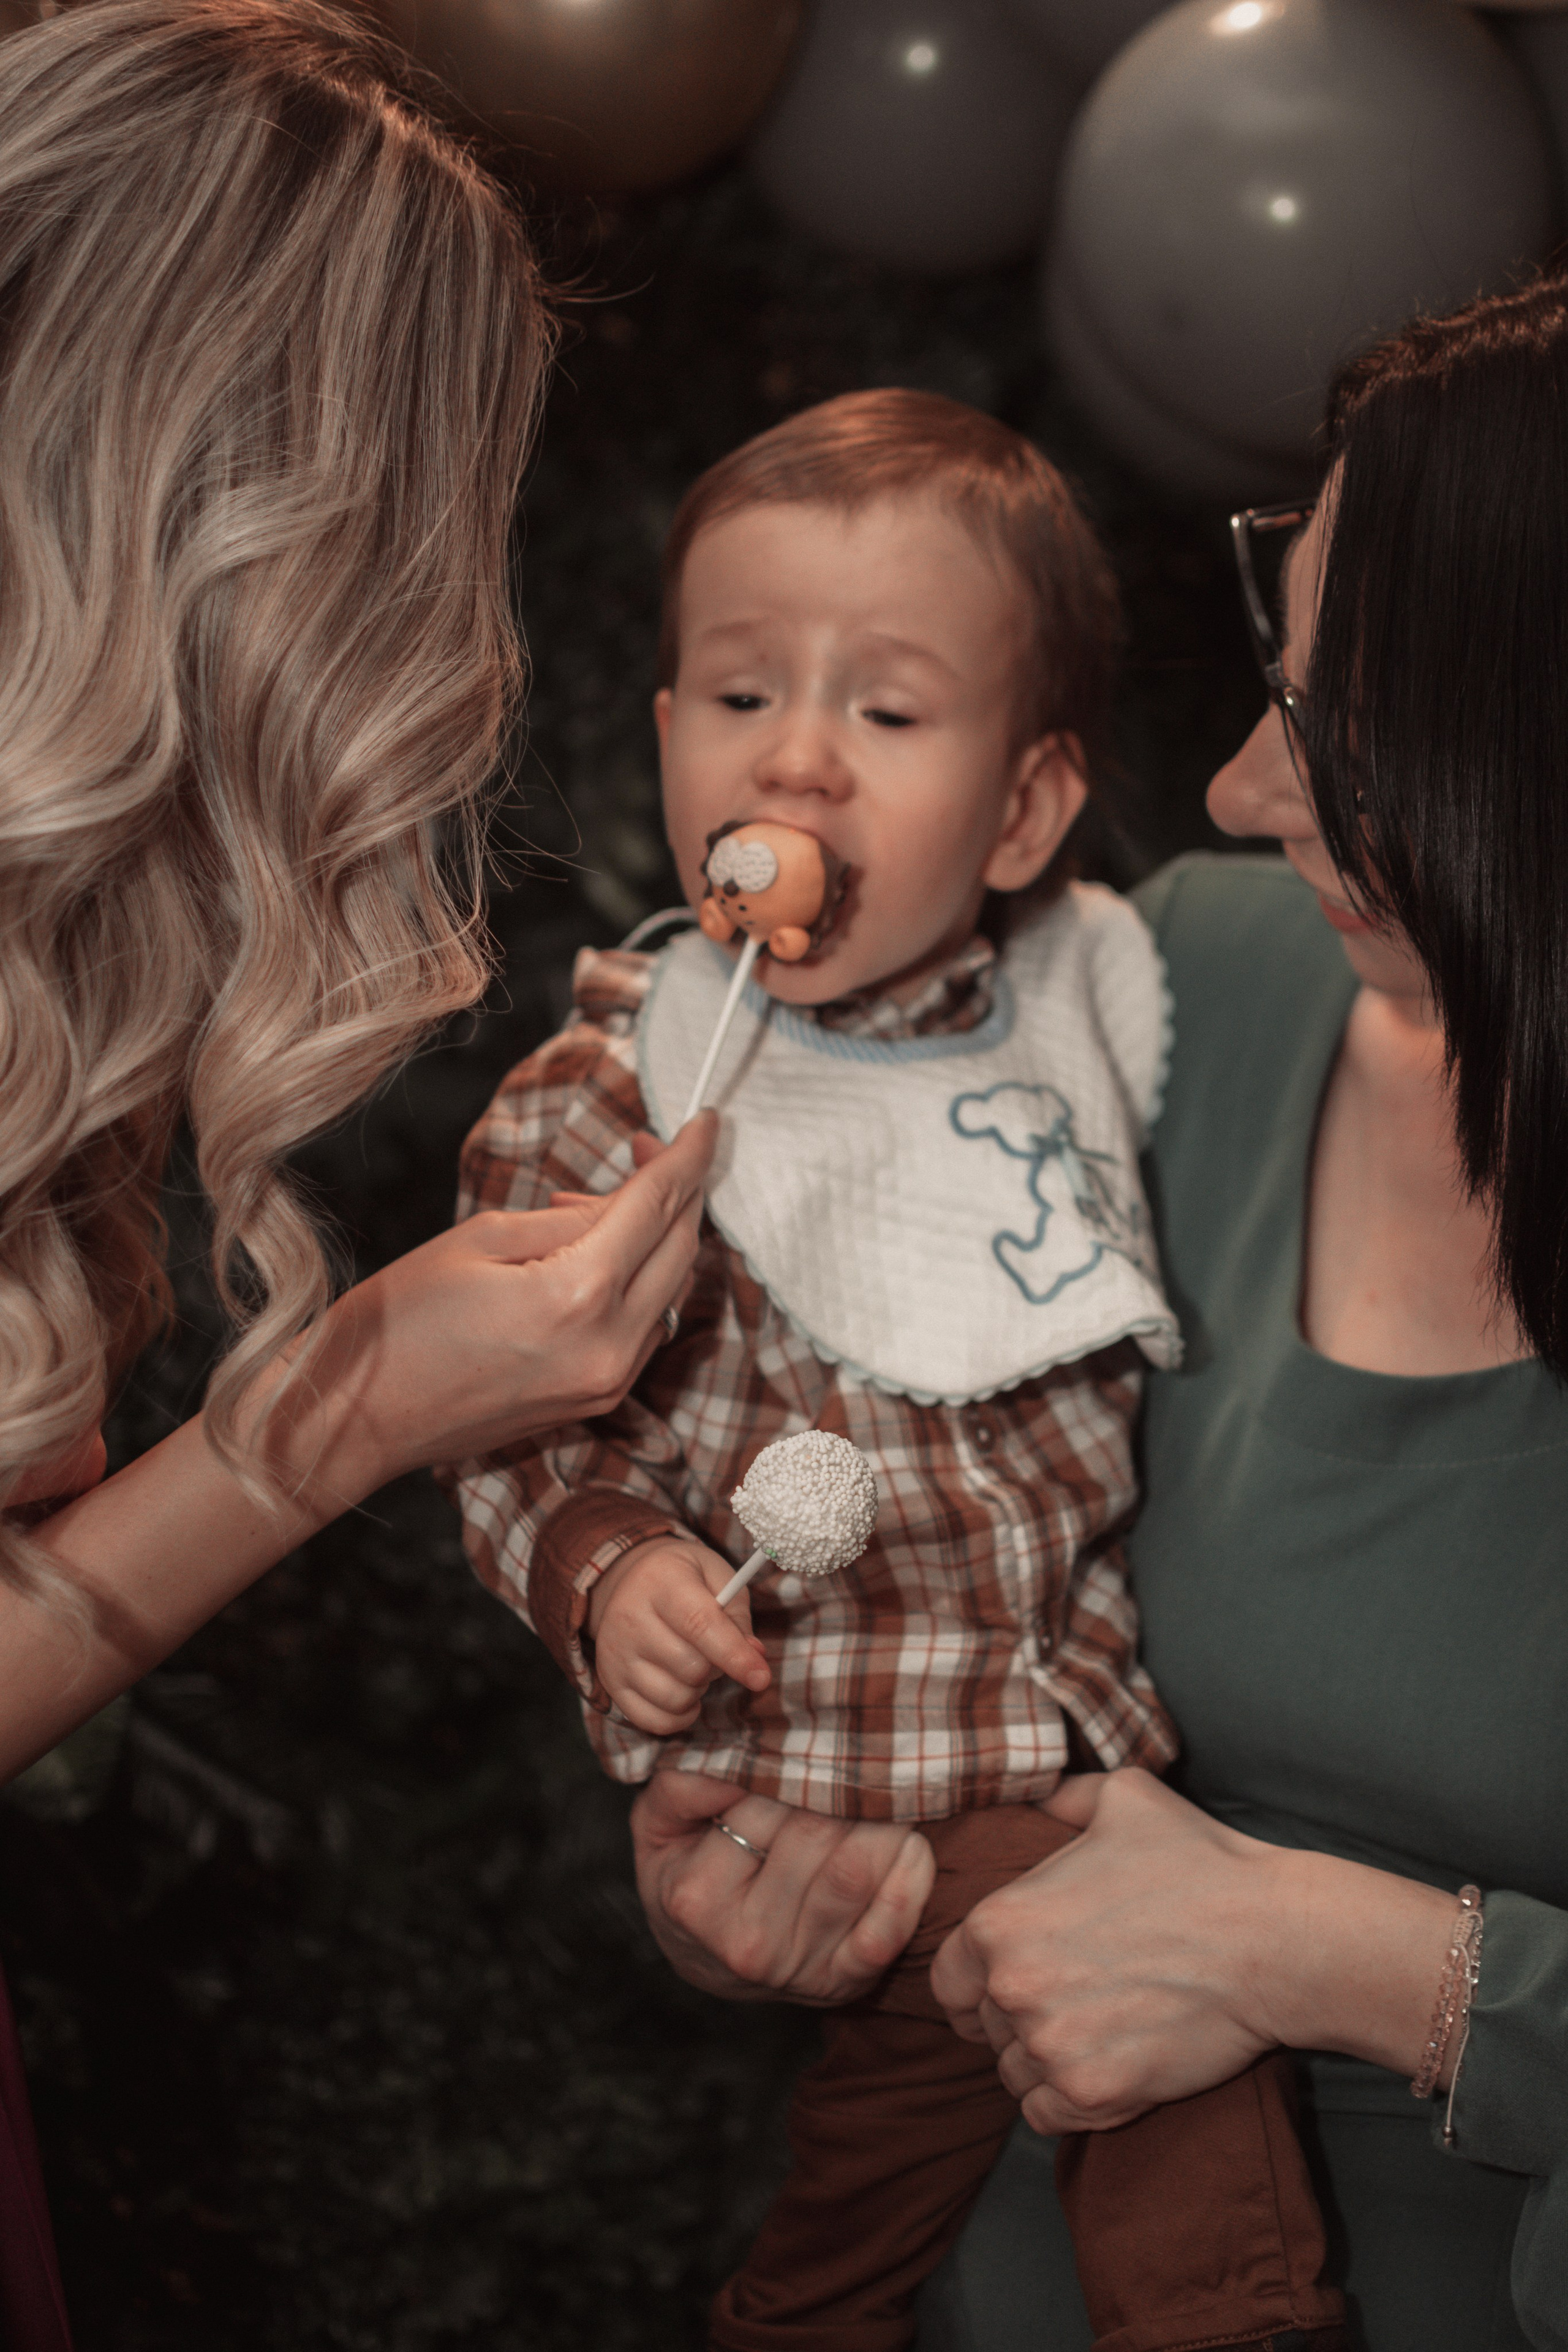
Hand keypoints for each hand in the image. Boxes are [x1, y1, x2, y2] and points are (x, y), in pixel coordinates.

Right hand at [301, 1113, 715, 1495]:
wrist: (358, 1417)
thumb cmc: (400, 1323)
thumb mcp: (481, 1239)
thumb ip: (571, 1218)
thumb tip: (624, 1203)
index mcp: (580, 1295)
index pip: (661, 1204)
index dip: (690, 1154)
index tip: (706, 1120)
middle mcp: (610, 1346)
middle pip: (681, 1248)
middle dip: (677, 1190)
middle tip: (643, 1148)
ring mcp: (609, 1382)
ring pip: (669, 1289)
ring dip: (653, 1238)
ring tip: (586, 1208)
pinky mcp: (597, 1401)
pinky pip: (645, 1326)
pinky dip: (635, 1283)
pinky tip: (588, 1261)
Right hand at [588, 1537, 769, 1733]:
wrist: (630, 1580)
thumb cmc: (684, 1579)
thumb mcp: (717, 1577)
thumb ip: (738, 1616)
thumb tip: (754, 1658)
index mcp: (661, 1581)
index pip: (700, 1625)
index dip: (734, 1656)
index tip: (761, 1678)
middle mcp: (629, 1617)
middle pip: (691, 1667)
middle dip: (716, 1667)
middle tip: (712, 1648)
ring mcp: (615, 1654)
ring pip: (675, 1698)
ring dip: (698, 1690)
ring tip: (692, 1664)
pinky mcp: (611, 1682)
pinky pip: (656, 1721)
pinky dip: (680, 1715)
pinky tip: (682, 1690)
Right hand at [632, 1769, 935, 2005]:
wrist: (707, 1960)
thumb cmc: (688, 1873)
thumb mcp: (659, 1828)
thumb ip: (680, 1786)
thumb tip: (733, 1751)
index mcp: (697, 1897)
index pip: (759, 1810)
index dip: (791, 1765)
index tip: (812, 1736)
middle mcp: (747, 1941)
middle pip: (816, 1837)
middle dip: (844, 1786)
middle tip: (862, 1752)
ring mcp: (798, 1968)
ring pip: (858, 1874)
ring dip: (883, 1823)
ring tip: (888, 1789)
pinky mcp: (843, 1982)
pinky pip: (889, 1928)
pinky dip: (910, 1880)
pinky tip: (911, 1844)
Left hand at [930, 1768, 1461, 2135]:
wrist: (1274, 1940)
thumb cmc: (1200, 1863)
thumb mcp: (1123, 1797)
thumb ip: (1064, 1796)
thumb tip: (1040, 1793)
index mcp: (999, 1921)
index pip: (950, 1976)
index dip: (977, 1981)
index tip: (1014, 1979)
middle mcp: (1012, 1987)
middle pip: (985, 2027)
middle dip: (1017, 2017)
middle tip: (1072, 2000)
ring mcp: (1052, 2047)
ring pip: (1014, 2074)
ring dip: (1044, 2061)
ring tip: (1095, 2031)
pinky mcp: (1096, 2094)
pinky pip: (1046, 2116)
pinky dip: (1067, 2101)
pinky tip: (1103, 2070)